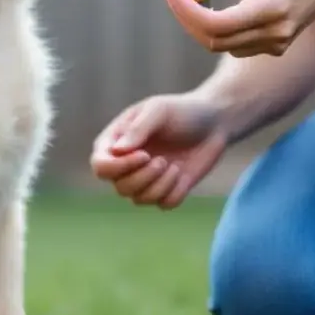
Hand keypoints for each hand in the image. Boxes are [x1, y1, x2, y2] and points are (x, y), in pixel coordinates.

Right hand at [89, 93, 227, 208]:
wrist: (213, 121)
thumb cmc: (181, 110)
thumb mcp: (158, 110)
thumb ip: (138, 129)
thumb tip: (117, 151)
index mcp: (115, 141)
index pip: (100, 166)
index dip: (118, 167)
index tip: (144, 155)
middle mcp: (125, 164)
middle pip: (120, 187)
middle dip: (143, 177)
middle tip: (162, 160)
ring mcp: (145, 179)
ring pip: (140, 199)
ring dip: (160, 185)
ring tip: (173, 165)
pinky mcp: (166, 190)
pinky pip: (164, 204)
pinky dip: (175, 191)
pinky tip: (181, 173)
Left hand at [163, 0, 314, 57]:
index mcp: (274, 9)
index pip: (217, 23)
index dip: (185, 8)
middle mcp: (275, 33)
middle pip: (213, 39)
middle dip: (185, 14)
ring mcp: (276, 44)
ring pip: (220, 44)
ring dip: (196, 21)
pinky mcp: (274, 45)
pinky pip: (233, 43)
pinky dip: (213, 26)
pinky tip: (207, 3)